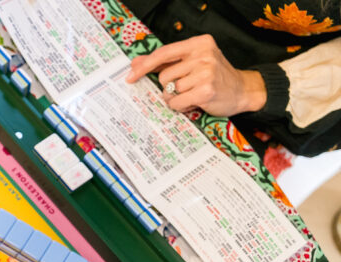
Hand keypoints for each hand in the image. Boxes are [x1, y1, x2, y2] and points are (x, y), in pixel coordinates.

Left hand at [125, 35, 265, 116]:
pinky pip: (176, 102)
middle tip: (187, 86)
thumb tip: (136, 63)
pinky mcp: (206, 91)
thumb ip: (166, 61)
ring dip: (175, 97)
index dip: (145, 65)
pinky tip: (193, 102)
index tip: (130, 75)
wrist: (242, 90)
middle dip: (169, 86)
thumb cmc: (213, 76)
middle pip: (164, 76)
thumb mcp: (193, 62)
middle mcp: (203, 55)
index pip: (164, 52)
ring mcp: (206, 73)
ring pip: (169, 90)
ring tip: (192, 94)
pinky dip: (180, 106)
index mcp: (199, 43)